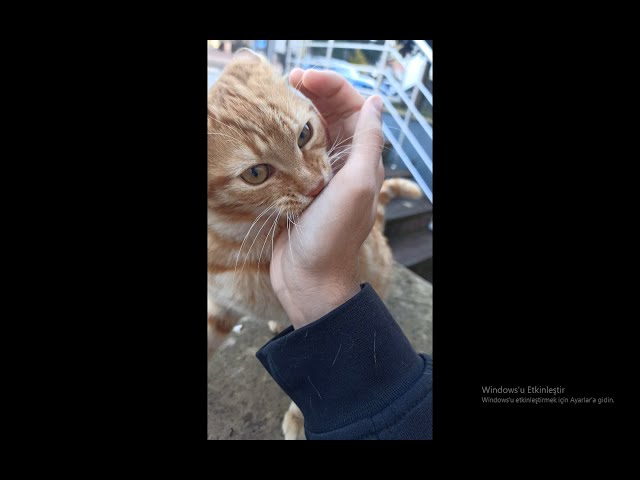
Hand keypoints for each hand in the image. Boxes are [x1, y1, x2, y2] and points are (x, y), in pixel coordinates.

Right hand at [270, 69, 384, 327]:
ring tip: (278, 98)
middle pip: (333, 115)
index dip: (333, 86)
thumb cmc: (333, 237)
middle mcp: (344, 164)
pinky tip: (270, 130)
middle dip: (314, 92)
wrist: (309, 279)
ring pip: (313, 131)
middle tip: (287, 82)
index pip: (354, 108)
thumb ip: (367, 144)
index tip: (304, 78)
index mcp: (363, 160)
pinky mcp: (299, 187)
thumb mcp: (356, 186)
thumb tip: (375, 102)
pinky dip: (285, 137)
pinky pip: (294, 153)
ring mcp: (321, 175)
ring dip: (298, 111)